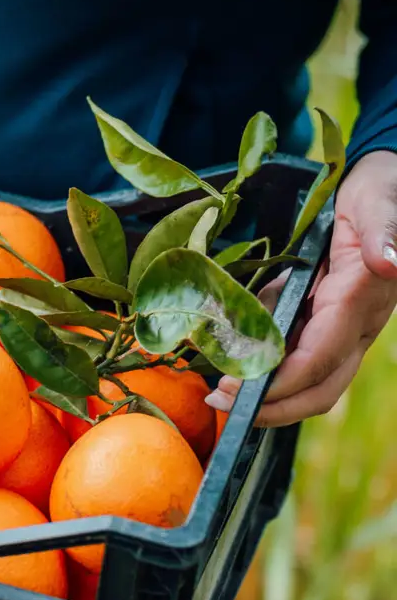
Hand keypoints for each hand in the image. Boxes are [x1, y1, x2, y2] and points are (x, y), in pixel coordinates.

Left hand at [210, 148, 396, 427]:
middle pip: (319, 388)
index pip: (320, 358)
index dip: (280, 382)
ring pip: (310, 382)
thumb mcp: (377, 204)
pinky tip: (234, 360)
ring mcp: (346, 330)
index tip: (238, 391)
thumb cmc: (378, 195)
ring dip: (267, 396)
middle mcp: (357, 326)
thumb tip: (388, 263)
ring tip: (220, 392)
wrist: (385, 191)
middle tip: (221, 405)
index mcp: (361, 302)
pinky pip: (300, 359)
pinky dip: (267, 369)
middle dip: (273, 407)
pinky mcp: (330, 325)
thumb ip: (383, 231)